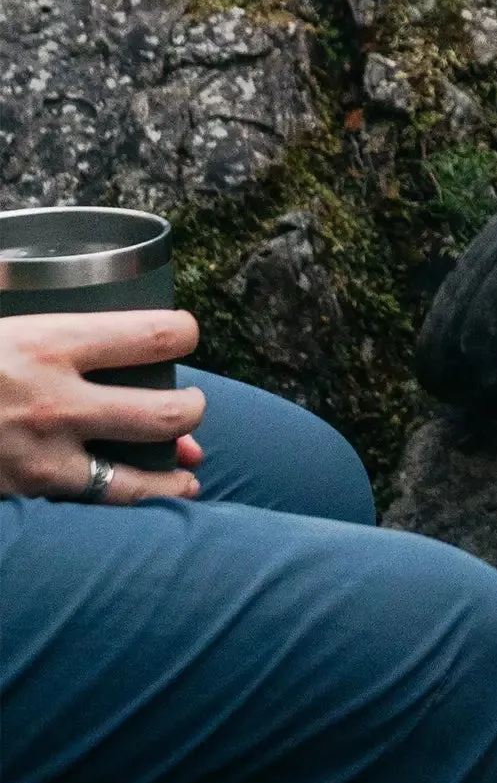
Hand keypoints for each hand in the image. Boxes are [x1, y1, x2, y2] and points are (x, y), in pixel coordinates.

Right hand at [0, 311, 205, 502]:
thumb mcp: (4, 324)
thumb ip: (38, 309)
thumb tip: (56, 281)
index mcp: (53, 345)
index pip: (156, 336)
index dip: (185, 333)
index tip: (184, 336)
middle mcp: (57, 401)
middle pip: (165, 411)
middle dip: (192, 407)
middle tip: (191, 402)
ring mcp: (44, 454)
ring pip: (139, 472)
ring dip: (172, 471)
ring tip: (188, 467)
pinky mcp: (27, 491)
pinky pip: (98, 501)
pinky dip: (134, 501)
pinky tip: (154, 498)